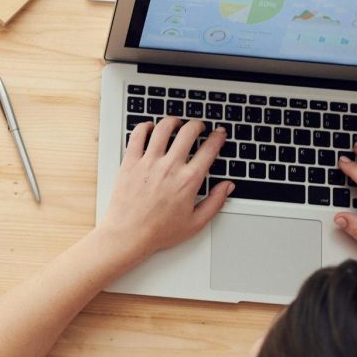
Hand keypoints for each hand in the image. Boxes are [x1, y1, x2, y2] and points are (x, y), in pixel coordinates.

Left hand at [98, 118, 232, 265]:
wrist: (128, 235)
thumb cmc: (159, 232)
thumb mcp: (195, 223)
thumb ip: (215, 202)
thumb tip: (227, 186)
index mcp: (188, 181)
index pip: (209, 149)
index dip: (217, 137)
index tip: (218, 134)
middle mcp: (170, 167)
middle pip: (188, 132)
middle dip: (197, 125)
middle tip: (198, 126)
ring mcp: (148, 162)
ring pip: (163, 128)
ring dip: (173, 121)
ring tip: (176, 123)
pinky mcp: (130, 162)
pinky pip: (137, 135)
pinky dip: (145, 126)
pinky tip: (150, 128)